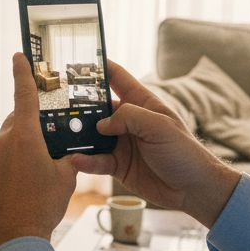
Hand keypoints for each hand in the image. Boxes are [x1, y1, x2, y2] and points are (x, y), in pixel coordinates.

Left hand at [0, 53, 77, 250]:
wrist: (15, 238)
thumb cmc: (43, 206)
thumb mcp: (66, 177)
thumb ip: (68, 157)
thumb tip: (69, 152)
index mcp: (24, 136)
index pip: (24, 94)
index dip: (23, 72)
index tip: (19, 55)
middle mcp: (4, 141)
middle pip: (20, 121)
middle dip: (35, 125)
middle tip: (53, 137)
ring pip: (11, 140)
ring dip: (26, 146)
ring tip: (43, 167)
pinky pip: (3, 157)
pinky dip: (16, 162)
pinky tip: (28, 181)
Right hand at [69, 59, 241, 227]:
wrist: (193, 189)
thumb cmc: (184, 152)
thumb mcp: (160, 126)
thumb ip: (129, 117)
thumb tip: (101, 123)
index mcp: (142, 103)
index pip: (117, 78)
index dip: (99, 67)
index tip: (77, 61)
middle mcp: (129, 121)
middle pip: (98, 108)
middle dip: (79, 106)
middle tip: (56, 104)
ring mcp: (122, 143)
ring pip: (93, 136)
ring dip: (79, 136)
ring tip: (61, 135)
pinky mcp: (118, 165)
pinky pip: (97, 161)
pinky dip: (86, 160)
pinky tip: (76, 160)